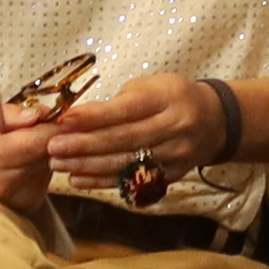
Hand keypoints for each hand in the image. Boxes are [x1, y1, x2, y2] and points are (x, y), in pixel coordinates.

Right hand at [0, 100, 84, 211]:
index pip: (40, 140)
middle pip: (49, 154)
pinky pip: (43, 181)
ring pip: (48, 167)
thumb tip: (41, 113)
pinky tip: (16, 166)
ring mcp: (13, 202)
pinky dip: (37, 169)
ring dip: (43, 153)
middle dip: (49, 137)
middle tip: (32, 126)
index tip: (61, 113)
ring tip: (16, 148)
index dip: (56, 125)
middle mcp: (4, 185)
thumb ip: (9, 114)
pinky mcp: (21, 210)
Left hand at [42, 74, 235, 197]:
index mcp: (167, 99)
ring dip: (87, 166)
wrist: (215, 122)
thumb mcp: (151, 87)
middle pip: (123, 140)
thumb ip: (119, 103)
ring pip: (125, 164)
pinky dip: (102, 181)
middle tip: (52, 146)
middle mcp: (173, 127)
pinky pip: (132, 181)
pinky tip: (78, 179)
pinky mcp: (171, 176)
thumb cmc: (173, 97)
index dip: (94, 116)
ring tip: (58, 163)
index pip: (127, 110)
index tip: (64, 120)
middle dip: (84, 145)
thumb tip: (78, 118)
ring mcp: (174, 155)